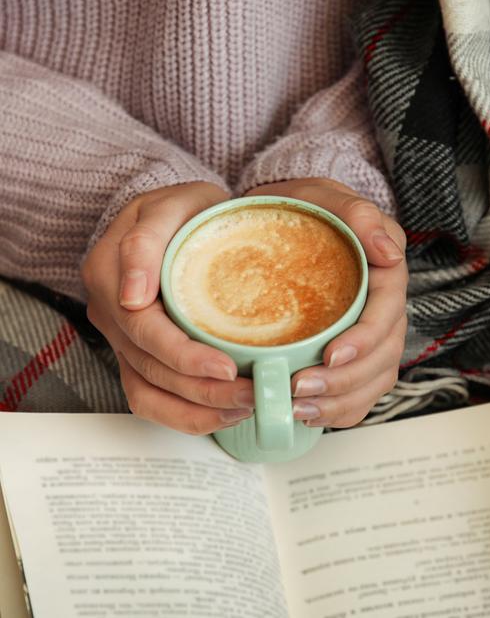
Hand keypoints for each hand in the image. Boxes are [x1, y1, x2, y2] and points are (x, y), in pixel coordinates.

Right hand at [82, 182, 254, 433]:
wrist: (174, 218)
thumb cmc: (180, 209)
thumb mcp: (170, 205)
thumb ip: (146, 242)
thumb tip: (132, 296)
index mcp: (109, 274)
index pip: (143, 329)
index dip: (184, 355)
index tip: (226, 367)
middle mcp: (110, 312)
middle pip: (150, 367)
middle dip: (202, 389)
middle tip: (251, 393)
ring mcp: (122, 337)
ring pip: (149, 391)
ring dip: (196, 408)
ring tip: (243, 406)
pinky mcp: (137, 353)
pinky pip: (150, 397)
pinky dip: (184, 413)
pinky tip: (222, 412)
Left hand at [245, 178, 407, 427]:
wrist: (288, 221)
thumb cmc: (307, 209)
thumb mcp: (326, 198)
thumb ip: (359, 216)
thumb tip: (389, 252)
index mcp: (384, 273)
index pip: (387, 312)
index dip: (365, 339)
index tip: (332, 354)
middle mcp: (382, 307)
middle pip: (383, 356)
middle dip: (345, 380)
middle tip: (299, 388)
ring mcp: (368, 333)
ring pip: (374, 381)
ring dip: (339, 401)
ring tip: (298, 409)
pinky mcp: (351, 351)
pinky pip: (359, 391)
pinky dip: (338, 410)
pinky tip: (308, 414)